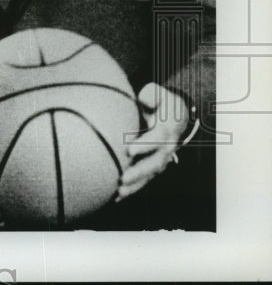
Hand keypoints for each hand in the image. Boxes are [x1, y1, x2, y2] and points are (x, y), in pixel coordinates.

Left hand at [117, 83, 188, 200]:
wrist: (175, 115)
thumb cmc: (161, 102)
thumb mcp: (159, 93)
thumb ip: (152, 94)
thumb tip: (144, 100)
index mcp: (167, 129)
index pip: (157, 138)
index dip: (144, 145)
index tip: (128, 149)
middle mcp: (167, 148)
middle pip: (154, 163)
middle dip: (138, 172)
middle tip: (121, 178)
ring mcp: (162, 159)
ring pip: (149, 175)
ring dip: (134, 185)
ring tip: (117, 193)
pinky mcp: (154, 166)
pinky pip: (144, 180)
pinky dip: (132, 189)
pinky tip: (116, 197)